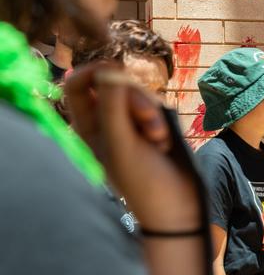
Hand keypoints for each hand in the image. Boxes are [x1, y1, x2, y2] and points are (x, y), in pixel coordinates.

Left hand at [64, 63, 199, 229]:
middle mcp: (106, 123)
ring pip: (139, 94)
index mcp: (87, 129)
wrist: (176, 204)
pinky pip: (156, 105)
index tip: (113, 71)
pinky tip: (165, 143)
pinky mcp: (153, 125)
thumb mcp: (122, 143)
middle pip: (114, 86)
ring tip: (159, 141)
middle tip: (148, 121)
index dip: (92, 72)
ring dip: (152, 114)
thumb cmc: (142, 180)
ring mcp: (130, 124)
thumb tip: (109, 69)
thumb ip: (113, 104)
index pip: (76, 86)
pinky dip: (162, 120)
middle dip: (135, 100)